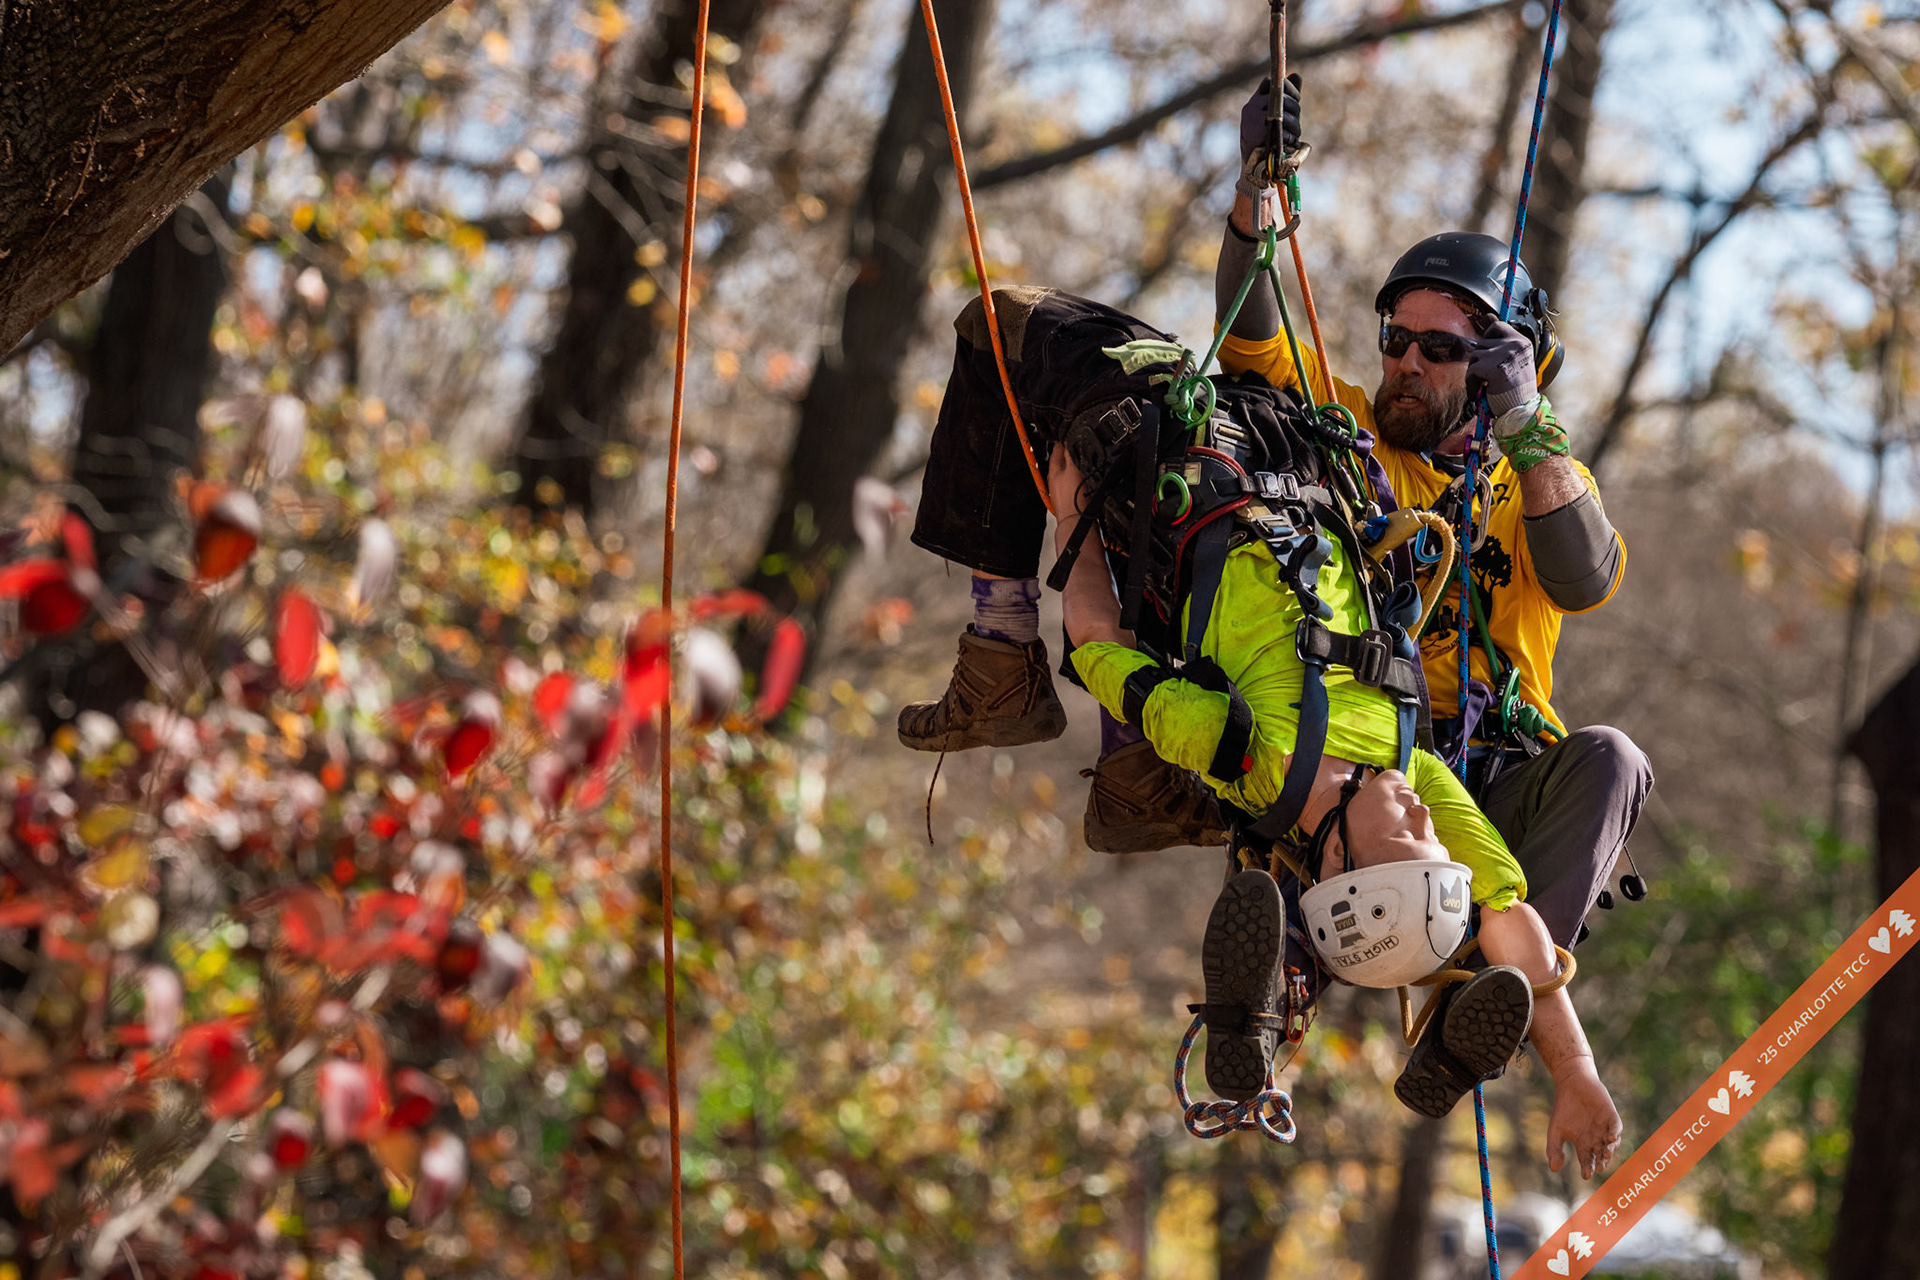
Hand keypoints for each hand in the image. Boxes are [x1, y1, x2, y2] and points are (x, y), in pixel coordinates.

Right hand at [1238, 73, 1301, 167]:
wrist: (1253, 162)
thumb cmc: (1266, 136)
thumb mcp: (1274, 113)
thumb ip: (1286, 95)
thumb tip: (1296, 75)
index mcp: (1255, 100)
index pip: (1271, 82)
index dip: (1287, 88)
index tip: (1296, 99)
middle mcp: (1251, 107)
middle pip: (1280, 96)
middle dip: (1294, 108)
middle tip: (1297, 121)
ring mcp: (1252, 120)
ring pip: (1281, 111)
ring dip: (1294, 123)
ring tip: (1294, 134)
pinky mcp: (1257, 134)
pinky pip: (1280, 129)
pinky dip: (1288, 136)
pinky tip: (1289, 141)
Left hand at [1466, 319, 1539, 430]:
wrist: (1521, 410)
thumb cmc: (1516, 389)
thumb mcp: (1513, 361)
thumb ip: (1501, 342)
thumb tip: (1486, 317)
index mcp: (1522, 342)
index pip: (1497, 326)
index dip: (1488, 338)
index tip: (1488, 353)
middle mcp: (1514, 344)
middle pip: (1482, 343)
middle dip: (1481, 361)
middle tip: (1489, 376)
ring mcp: (1503, 354)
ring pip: (1474, 356)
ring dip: (1476, 372)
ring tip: (1487, 384)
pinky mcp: (1492, 366)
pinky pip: (1471, 371)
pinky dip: (1472, 383)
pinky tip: (1482, 391)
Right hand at [1546, 1060, 1622, 1178]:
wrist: (1571, 1084)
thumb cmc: (1564, 1108)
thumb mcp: (1555, 1130)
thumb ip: (1554, 1149)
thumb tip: (1555, 1169)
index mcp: (1583, 1144)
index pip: (1587, 1160)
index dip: (1587, 1168)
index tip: (1586, 1175)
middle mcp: (1596, 1139)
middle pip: (1601, 1155)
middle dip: (1601, 1161)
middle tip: (1599, 1167)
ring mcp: (1605, 1128)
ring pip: (1611, 1144)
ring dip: (1610, 1150)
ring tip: (1605, 1154)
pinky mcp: (1611, 1117)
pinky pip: (1616, 1127)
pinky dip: (1615, 1133)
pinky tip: (1610, 1137)